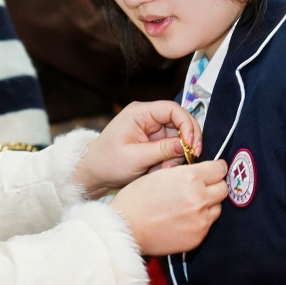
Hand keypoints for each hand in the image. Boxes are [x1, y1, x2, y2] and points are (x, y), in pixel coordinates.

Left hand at [74, 101, 201, 198]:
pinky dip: (169, 160)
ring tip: (162, 169)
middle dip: (185, 142)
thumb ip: (162, 150)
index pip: (173, 110)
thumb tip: (185, 145)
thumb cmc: (107, 163)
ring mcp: (151, 130)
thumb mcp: (135, 158)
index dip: (187, 125)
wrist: (93, 174)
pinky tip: (158, 170)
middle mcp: (147, 117)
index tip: (192, 144)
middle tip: (190, 158)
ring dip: (176, 155)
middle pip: (180, 123)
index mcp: (140, 113)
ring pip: (178, 138)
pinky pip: (171, 148)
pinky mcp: (153, 142)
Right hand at [109, 161, 228, 255]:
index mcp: (190, 178)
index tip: (214, 171)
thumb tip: (200, 171)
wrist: (126, 228)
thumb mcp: (160, 175)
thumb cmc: (137, 199)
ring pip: (217, 208)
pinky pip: (207, 225)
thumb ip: (185, 172)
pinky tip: (183, 220)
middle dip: (214, 186)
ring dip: (208, 205)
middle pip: (223, 188)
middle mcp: (200, 198)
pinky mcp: (198, 237)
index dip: (216, 168)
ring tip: (189, 206)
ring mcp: (201, 220)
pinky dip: (199, 221)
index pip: (220, 169)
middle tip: (201, 188)